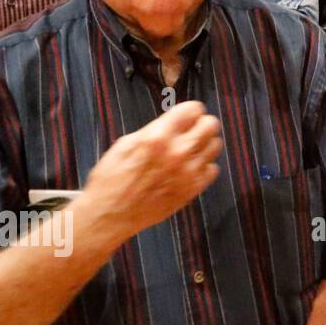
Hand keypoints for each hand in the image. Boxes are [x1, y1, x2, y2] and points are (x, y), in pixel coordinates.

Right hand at [85, 101, 221, 236]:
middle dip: (201, 124)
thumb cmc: (111, 179)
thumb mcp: (125, 144)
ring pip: (215, 145)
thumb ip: (154, 130)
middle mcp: (177, 152)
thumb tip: (174, 122)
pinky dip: (203, 167)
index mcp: (158, 137)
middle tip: (192, 130)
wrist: (109, 215)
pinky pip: (213, 169)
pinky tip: (189, 169)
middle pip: (211, 124)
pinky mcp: (193, 189)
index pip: (194, 109)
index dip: (190, 111)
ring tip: (190, 150)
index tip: (187, 116)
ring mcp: (189, 172)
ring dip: (204, 144)